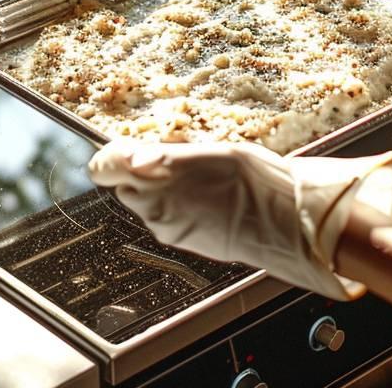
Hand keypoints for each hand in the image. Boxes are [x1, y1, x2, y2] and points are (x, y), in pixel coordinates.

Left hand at [88, 140, 391, 299]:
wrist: (284, 222)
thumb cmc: (256, 180)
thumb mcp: (211, 150)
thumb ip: (164, 154)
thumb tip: (129, 156)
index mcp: (161, 172)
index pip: (107, 165)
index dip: (111, 157)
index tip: (119, 151)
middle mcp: (156, 204)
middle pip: (124, 186)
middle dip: (140, 174)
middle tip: (174, 162)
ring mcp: (167, 227)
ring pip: (144, 204)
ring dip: (160, 192)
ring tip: (198, 181)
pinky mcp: (179, 242)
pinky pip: (164, 220)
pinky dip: (175, 209)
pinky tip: (205, 200)